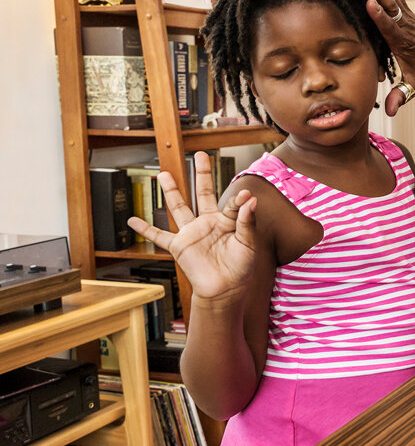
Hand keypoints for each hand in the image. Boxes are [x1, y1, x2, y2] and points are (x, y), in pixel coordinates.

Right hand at [127, 152, 257, 302]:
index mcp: (227, 221)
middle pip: (203, 193)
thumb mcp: (248, 244)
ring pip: (179, 207)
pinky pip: (159, 237)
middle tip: (201, 155)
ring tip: (164, 174)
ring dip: (172, 191)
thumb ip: (247, 222)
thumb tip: (251, 199)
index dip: (239, 200)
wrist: (225, 290)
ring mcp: (192, 233)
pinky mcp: (179, 247)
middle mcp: (208, 222)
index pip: (231, 204)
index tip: (246, 195)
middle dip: (202, 174)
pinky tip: (132, 220)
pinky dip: (145, 230)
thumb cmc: (240, 268)